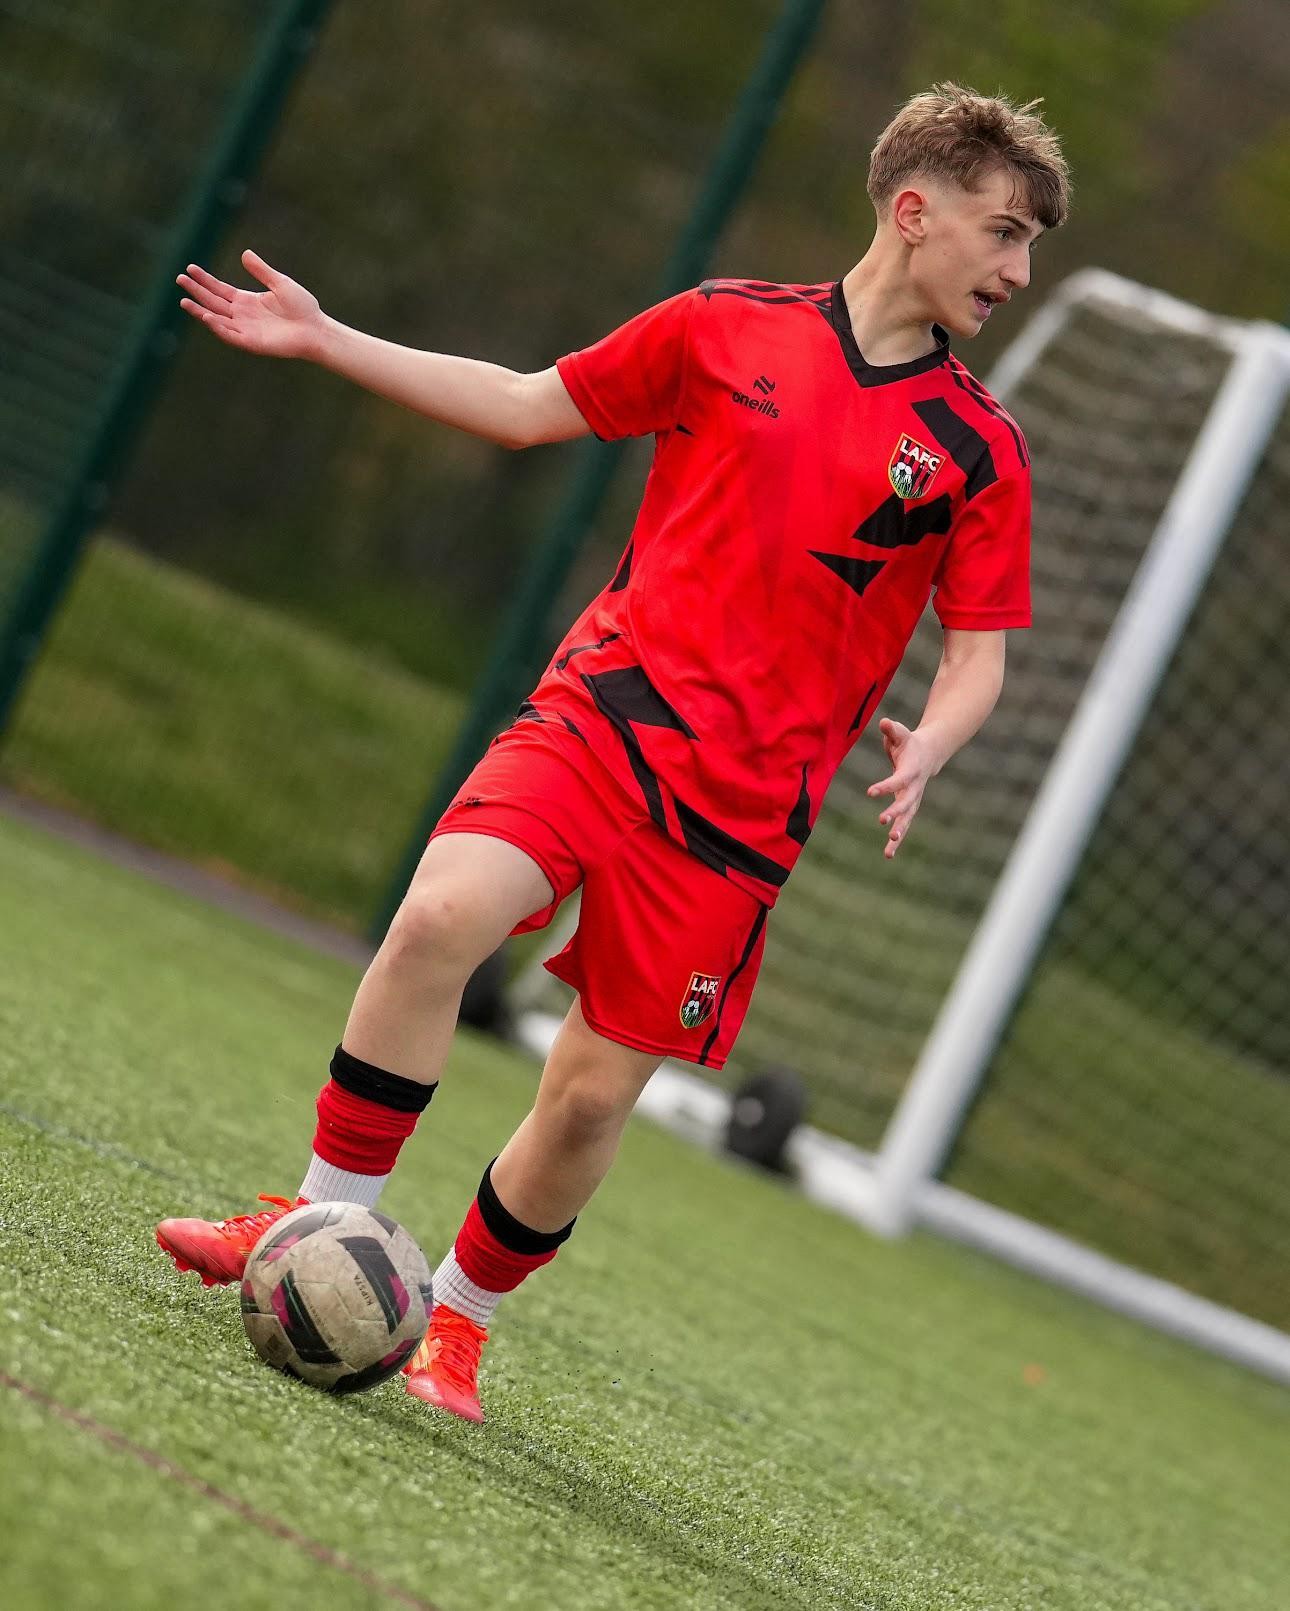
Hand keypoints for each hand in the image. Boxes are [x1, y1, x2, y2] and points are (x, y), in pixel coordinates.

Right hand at [176, 249, 323, 359]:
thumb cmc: (302, 307)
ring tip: (184, 300)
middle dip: (196, 291)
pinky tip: (206, 316)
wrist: (315, 329)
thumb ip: (261, 270)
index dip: (205, 280)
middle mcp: (243, 315)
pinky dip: (217, 326)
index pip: (220, 289)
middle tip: (179, 279)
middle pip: (213, 302)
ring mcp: (246, 329)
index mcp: (247, 301)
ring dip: (200, 310)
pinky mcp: (252, 342)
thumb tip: (244, 254)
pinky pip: (230, 335)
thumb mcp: (280, 283)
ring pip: (217, 319)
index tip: (190, 268)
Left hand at [866, 718, 934, 859]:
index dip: (885, 786)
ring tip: (889, 851)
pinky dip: (896, 840)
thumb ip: (892, 729)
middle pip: (906, 803)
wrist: (928, 754)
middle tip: (883, 821)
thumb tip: (884, 722)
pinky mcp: (909, 808)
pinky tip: (888, 854)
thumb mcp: (901, 733)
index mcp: (911, 770)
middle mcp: (914, 788)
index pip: (898, 780)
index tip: (870, 792)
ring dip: (898, 834)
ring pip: (907, 820)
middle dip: (895, 812)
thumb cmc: (909, 742)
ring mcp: (913, 800)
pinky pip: (903, 825)